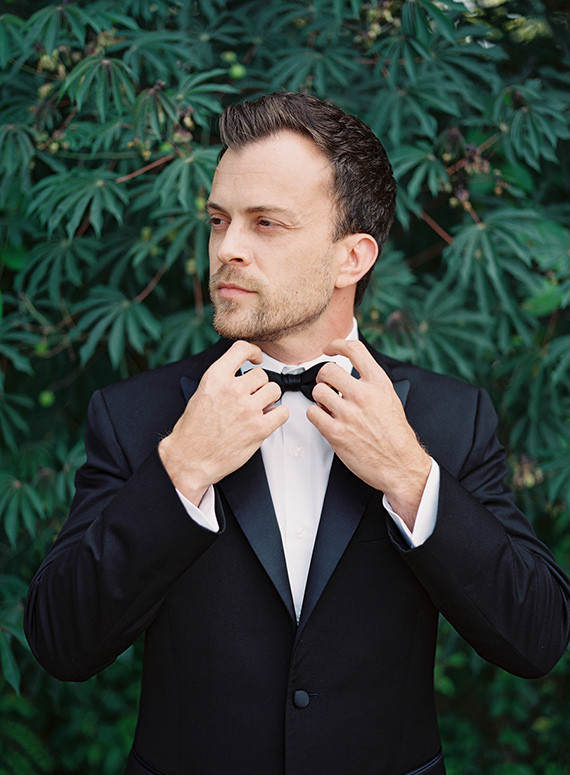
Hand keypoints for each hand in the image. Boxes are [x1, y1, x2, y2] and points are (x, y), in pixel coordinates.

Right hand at [159, 341, 287, 505]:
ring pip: (274, 390)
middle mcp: (233, 390)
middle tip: (251, 396)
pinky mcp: (259, 428)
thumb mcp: (202, 393)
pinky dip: (277, 415)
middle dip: (258, 386)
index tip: (255, 358)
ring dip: (269, 399)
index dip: (253, 352)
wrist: (189, 458)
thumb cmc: (193, 430)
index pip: (242, 349)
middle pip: (262, 375)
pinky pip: (282, 412)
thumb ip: (223, 379)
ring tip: (259, 407)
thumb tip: (242, 373)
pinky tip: (267, 418)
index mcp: (216, 377)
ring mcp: (248, 409)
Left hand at [307, 339, 430, 528]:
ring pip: (317, 391)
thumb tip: (352, 370)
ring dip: (320, 398)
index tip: (330, 348)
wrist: (401, 465)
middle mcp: (363, 395)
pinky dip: (316, 415)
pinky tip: (326, 419)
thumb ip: (371, 382)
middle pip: (328, 370)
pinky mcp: (336, 433)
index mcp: (379, 383)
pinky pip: (313, 413)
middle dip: (324, 378)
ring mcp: (348, 414)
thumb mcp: (390, 399)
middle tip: (327, 385)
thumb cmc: (396, 435)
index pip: (354, 349)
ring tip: (329, 406)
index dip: (337, 344)